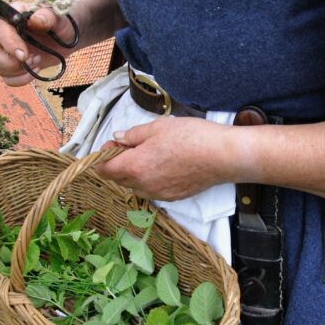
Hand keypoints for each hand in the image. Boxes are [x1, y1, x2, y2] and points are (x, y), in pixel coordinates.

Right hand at [0, 2, 74, 86]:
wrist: (67, 37)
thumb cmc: (61, 23)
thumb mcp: (58, 17)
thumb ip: (47, 16)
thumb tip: (35, 20)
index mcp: (12, 16)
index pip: (0, 30)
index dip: (9, 44)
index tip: (24, 55)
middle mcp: (4, 34)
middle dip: (7, 63)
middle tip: (27, 61)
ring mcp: (5, 52)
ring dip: (19, 71)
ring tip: (38, 60)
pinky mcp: (12, 66)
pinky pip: (7, 80)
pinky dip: (22, 80)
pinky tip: (35, 70)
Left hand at [95, 118, 234, 200]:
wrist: (221, 156)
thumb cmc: (191, 138)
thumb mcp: (157, 127)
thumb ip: (133, 135)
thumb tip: (118, 138)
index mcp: (135, 166)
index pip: (104, 170)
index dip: (103, 156)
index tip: (114, 144)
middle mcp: (143, 185)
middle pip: (117, 179)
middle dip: (117, 163)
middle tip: (130, 145)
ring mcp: (158, 194)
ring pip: (134, 186)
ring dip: (133, 173)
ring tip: (149, 155)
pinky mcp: (172, 197)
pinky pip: (151, 190)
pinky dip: (149, 179)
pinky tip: (163, 165)